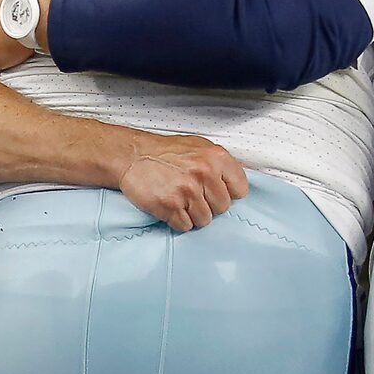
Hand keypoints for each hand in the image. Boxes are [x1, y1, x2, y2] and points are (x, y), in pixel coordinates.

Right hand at [121, 132, 247, 232]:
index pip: (240, 189)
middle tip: (192, 194)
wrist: (133, 155)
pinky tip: (170, 206)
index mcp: (217, 157)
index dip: (228, 193)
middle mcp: (205, 173)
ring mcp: (187, 190)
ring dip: (192, 214)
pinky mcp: (170, 206)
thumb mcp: (200, 148)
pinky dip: (177, 220)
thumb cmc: (166, 152)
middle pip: (222, 208)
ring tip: (180, 199)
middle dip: (209, 205)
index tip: (216, 191)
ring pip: (205, 220)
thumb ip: (220, 165)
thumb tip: (235, 185)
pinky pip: (185, 226)